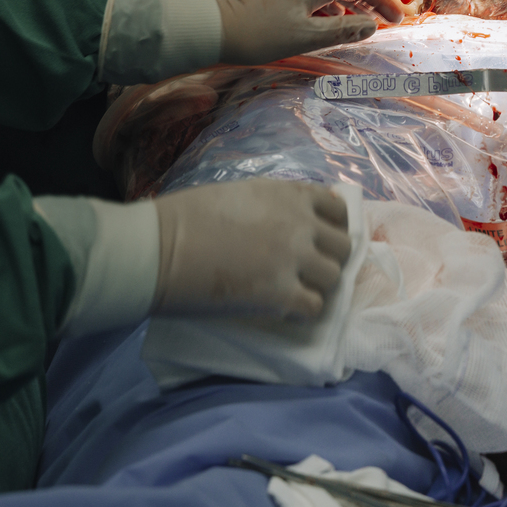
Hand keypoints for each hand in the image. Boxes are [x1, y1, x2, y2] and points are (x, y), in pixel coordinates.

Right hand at [153, 178, 351, 319]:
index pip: (338, 210)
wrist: (164, 247)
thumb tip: (293, 220)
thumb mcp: (244, 193)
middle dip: (328, 260)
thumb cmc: (190, 216)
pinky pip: (314, 307)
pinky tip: (282, 310)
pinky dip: (302, 312)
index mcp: (290, 195)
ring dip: (317, 286)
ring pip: (333, 278)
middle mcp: (301, 223)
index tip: (319, 242)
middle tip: (306, 272)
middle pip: (343, 246)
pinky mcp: (281, 294)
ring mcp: (294, 259)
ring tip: (293, 292)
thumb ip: (276, 204)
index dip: (332, 228)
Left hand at [214, 0, 401, 64]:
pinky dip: (327, 7)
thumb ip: (341, 30)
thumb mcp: (305, 36)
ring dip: (346, 5)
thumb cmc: (260, 34)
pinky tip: (326, 23)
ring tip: (358, 25)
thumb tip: (371, 26)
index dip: (380, 1)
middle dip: (367, 1)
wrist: (213, 26)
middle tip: (385, 19)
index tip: (397, 18)